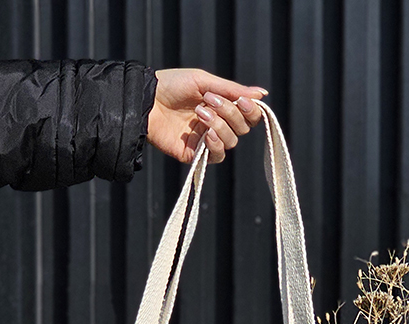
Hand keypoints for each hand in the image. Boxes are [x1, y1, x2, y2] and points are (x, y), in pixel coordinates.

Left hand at [148, 68, 266, 164]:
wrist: (146, 100)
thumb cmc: (172, 85)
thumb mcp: (204, 81)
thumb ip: (233, 90)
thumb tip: (263, 94)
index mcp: (222, 106)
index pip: (248, 115)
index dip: (251, 110)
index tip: (242, 101)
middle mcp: (217, 124)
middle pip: (242, 128)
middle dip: (230, 113)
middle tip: (210, 101)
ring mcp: (206, 140)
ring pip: (231, 141)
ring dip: (219, 125)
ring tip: (199, 113)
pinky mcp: (195, 154)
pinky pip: (217, 156)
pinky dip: (216, 145)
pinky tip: (206, 134)